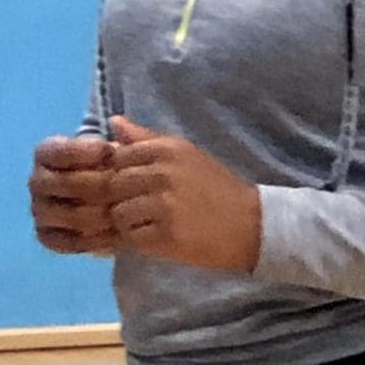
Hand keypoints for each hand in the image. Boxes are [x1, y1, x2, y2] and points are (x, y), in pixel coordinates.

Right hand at [29, 136, 116, 255]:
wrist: (108, 198)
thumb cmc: (110, 166)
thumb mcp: (120, 148)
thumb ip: (123, 136)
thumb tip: (118, 123)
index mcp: (46, 153)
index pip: (60, 152)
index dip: (85, 151)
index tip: (111, 151)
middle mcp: (37, 181)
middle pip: (66, 184)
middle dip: (100, 185)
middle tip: (124, 188)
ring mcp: (39, 210)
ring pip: (69, 215)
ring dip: (100, 215)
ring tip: (124, 212)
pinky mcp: (45, 235)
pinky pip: (66, 242)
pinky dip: (92, 240)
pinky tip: (114, 235)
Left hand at [108, 117, 261, 272]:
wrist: (251, 225)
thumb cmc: (215, 187)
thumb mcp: (185, 154)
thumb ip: (146, 138)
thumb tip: (113, 122)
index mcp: (167, 149)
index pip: (118, 157)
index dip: (120, 173)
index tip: (134, 185)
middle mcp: (164, 173)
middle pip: (114, 185)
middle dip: (120, 199)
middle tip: (140, 208)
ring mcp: (165, 205)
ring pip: (118, 213)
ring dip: (128, 223)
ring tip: (149, 224)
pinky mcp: (167, 236)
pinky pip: (131, 238)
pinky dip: (138, 242)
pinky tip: (156, 238)